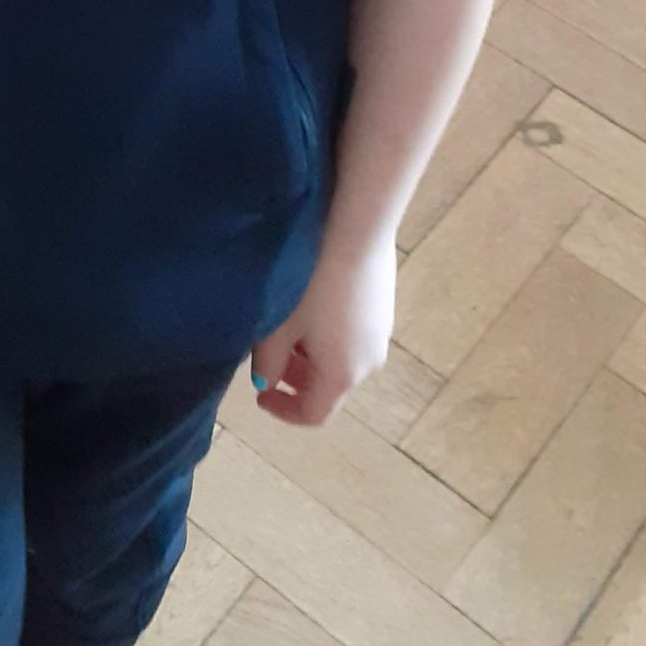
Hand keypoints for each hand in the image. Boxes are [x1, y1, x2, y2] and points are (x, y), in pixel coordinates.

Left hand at [250, 232, 396, 427]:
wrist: (354, 232)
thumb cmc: (309, 283)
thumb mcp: (276, 324)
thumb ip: (267, 362)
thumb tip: (265, 382)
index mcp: (342, 375)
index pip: (314, 414)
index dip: (284, 410)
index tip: (260, 395)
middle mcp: (370, 363)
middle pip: (330, 387)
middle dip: (296, 380)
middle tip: (269, 356)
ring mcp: (381, 335)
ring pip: (342, 360)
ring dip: (312, 356)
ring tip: (287, 325)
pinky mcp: (385, 308)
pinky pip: (353, 337)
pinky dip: (329, 336)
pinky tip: (312, 303)